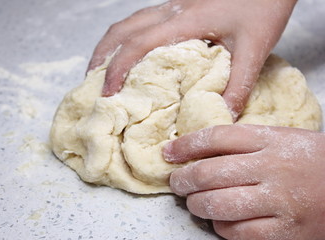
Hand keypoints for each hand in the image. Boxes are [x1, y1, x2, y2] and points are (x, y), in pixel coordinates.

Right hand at [87, 0, 296, 118]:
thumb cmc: (263, 5)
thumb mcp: (255, 48)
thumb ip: (238, 85)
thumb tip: (220, 118)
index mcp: (184, 22)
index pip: (137, 45)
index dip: (117, 70)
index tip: (107, 95)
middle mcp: (170, 10)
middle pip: (121, 30)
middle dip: (101, 58)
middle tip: (92, 83)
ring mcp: (172, 5)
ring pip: (127, 22)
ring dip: (110, 46)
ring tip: (102, 70)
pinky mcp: (177, 5)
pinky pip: (140, 20)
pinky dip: (126, 38)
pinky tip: (130, 52)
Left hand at [163, 124, 324, 239]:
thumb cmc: (310, 161)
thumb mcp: (280, 139)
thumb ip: (244, 143)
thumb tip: (198, 151)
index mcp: (270, 140)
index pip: (216, 137)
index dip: (185, 145)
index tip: (169, 153)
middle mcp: (272, 168)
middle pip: (209, 173)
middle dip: (182, 180)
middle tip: (176, 182)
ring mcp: (279, 201)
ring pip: (217, 204)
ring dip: (196, 205)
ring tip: (194, 203)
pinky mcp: (285, 232)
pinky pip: (236, 232)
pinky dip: (220, 227)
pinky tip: (220, 221)